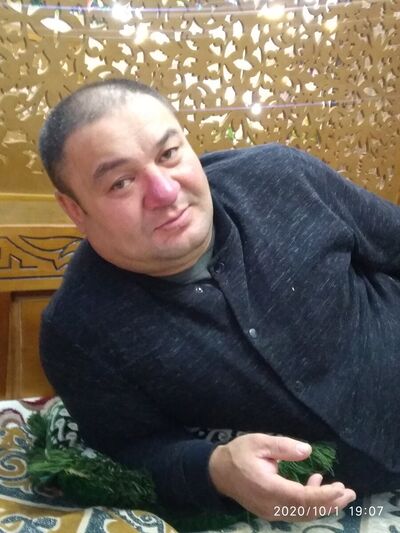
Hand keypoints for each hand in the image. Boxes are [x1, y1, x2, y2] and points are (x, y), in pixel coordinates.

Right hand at [208, 433, 355, 520]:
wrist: (218, 472)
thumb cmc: (238, 454)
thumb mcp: (259, 442)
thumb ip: (283, 447)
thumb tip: (308, 451)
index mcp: (269, 489)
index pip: (303, 498)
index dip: (324, 496)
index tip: (341, 488)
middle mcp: (272, 506)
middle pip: (307, 511)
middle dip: (331, 503)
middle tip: (350, 493)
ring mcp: (271, 512)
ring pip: (303, 514)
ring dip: (323, 504)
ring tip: (340, 492)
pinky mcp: (270, 511)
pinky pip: (295, 512)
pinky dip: (310, 503)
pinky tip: (315, 484)